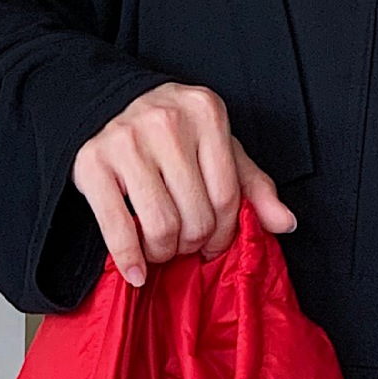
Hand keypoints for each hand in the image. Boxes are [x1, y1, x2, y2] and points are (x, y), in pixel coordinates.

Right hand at [72, 82, 296, 287]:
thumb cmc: (169, 133)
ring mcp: (127, 142)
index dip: (224, 233)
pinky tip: (136, 273)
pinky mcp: (92, 164)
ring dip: (163, 253)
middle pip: (195, 214)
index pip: (227, 195)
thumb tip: (285, 223)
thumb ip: (251, 183)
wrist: (106, 105)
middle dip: (192, 244)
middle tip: (184, 247)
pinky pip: (117, 228)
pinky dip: (129, 260)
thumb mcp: (216, 147)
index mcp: (206, 113)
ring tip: (161, 250)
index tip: (213, 246)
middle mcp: (167, 122)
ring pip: (161, 225)